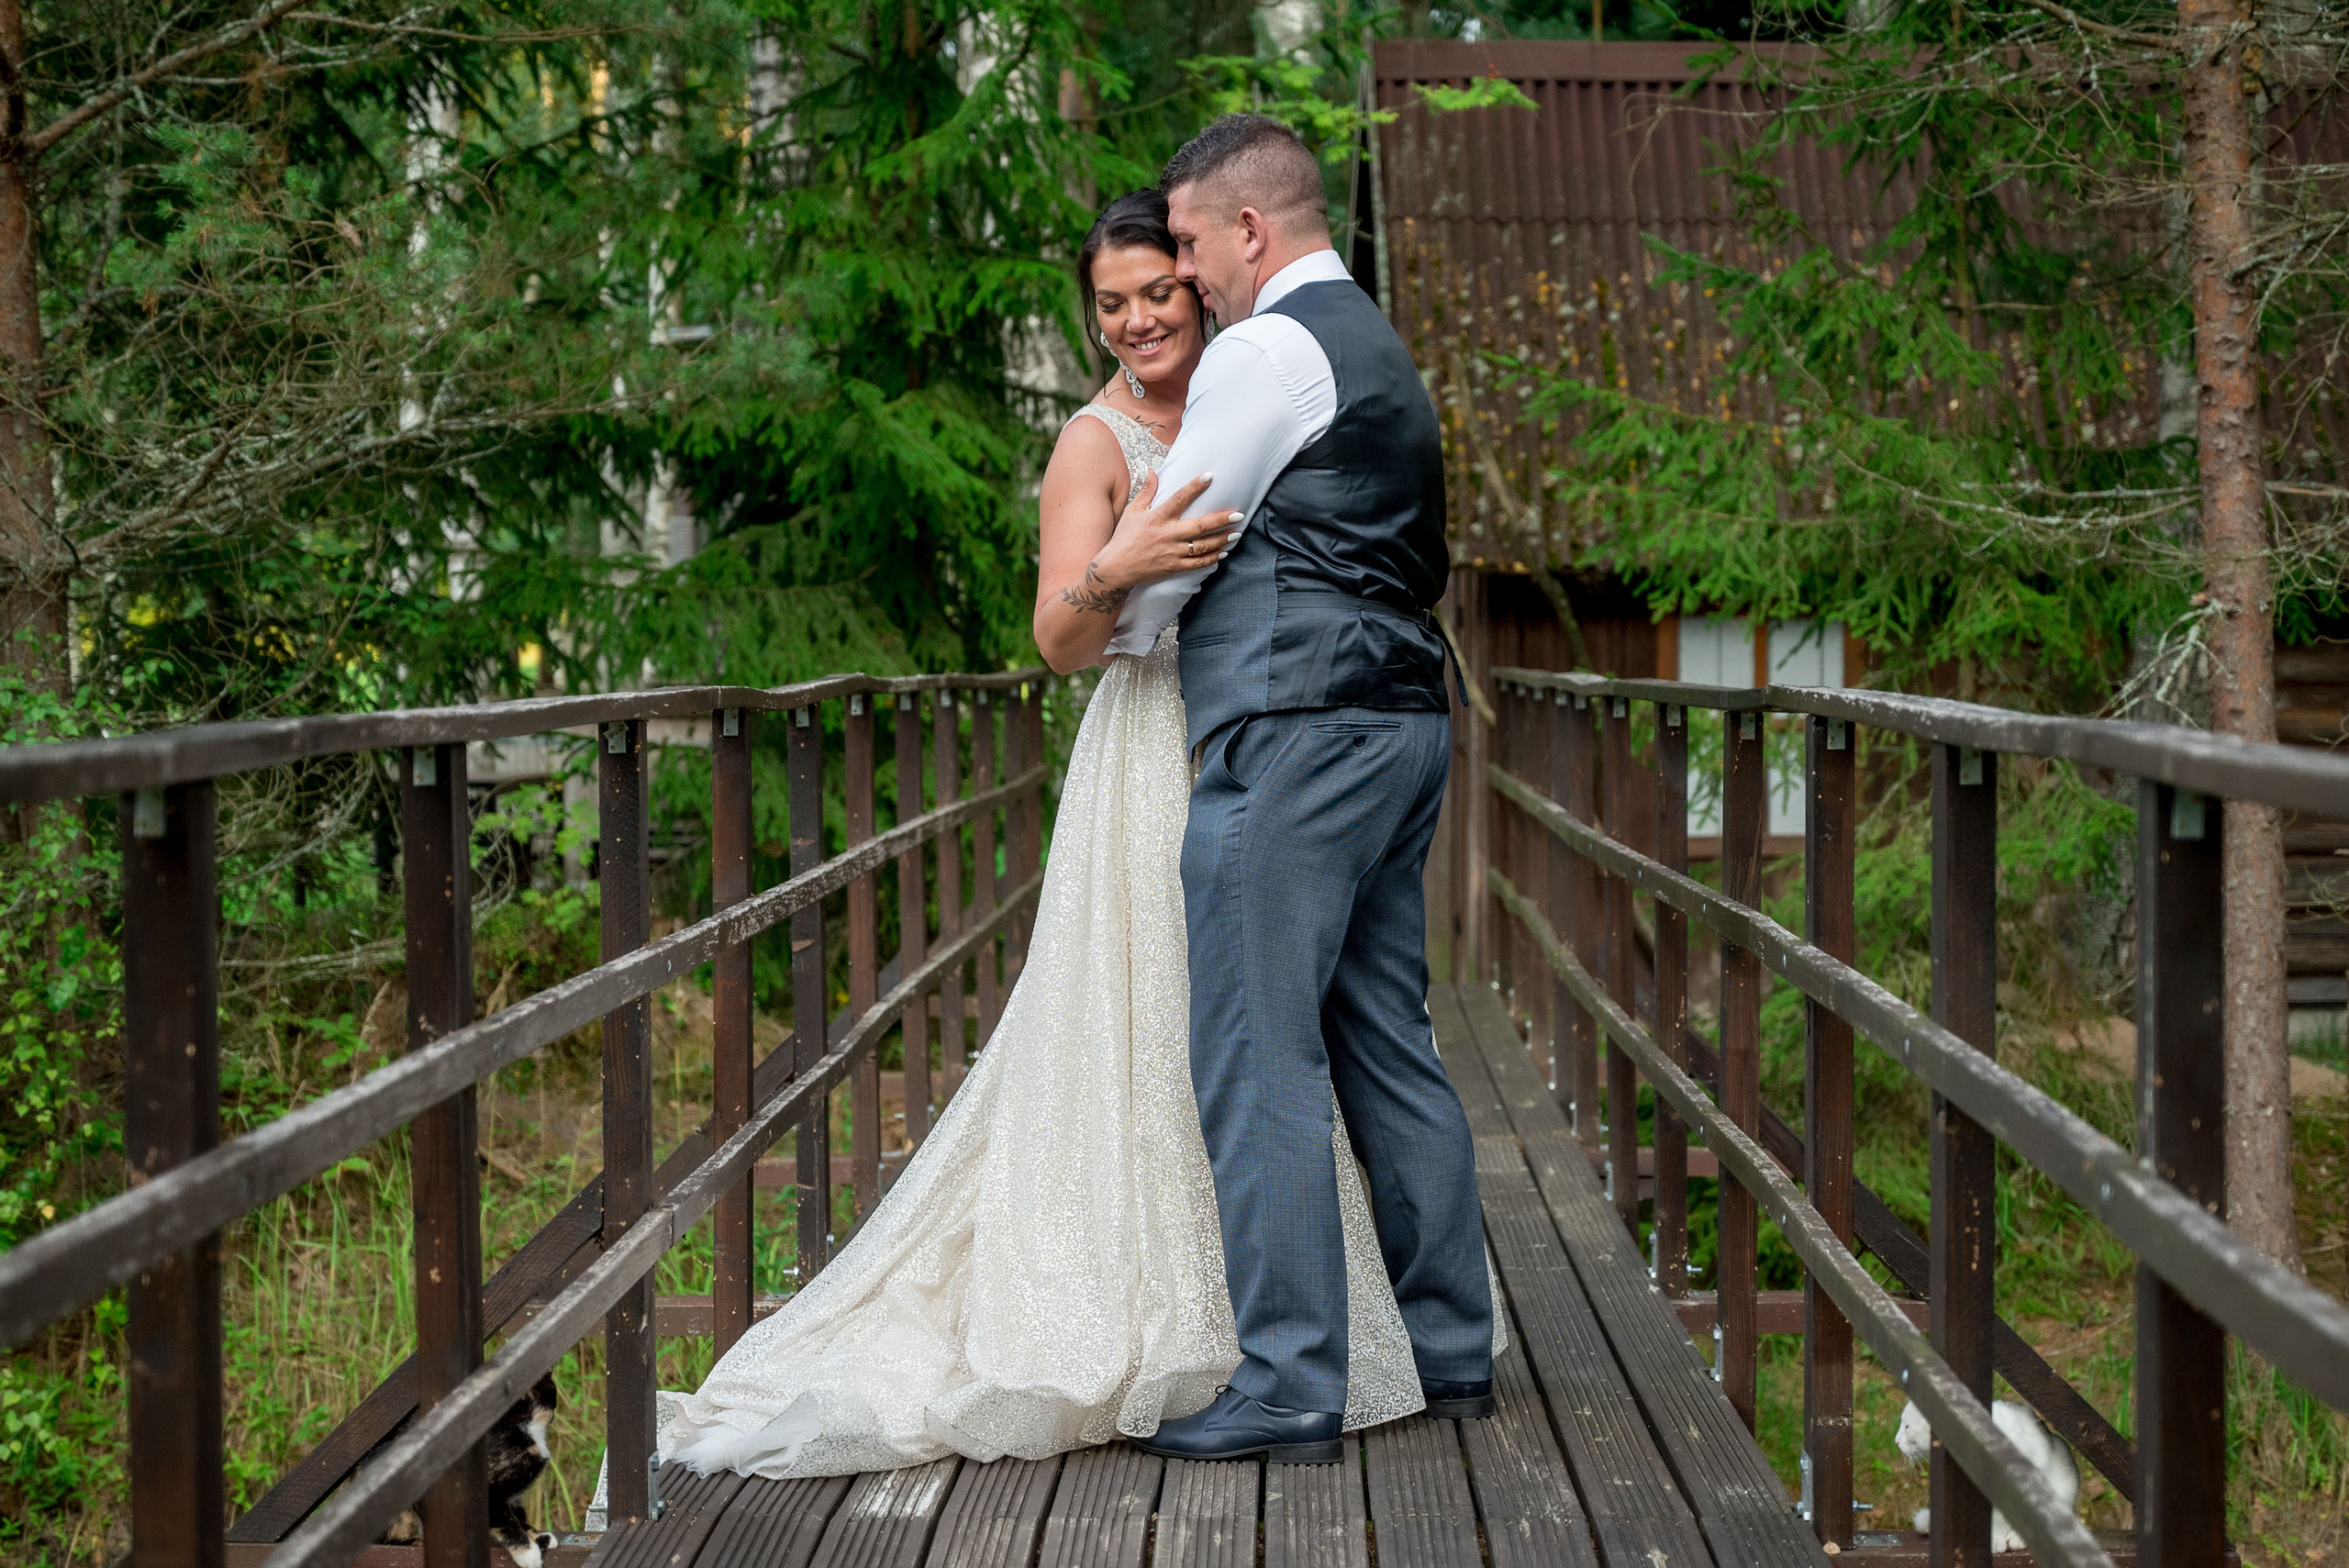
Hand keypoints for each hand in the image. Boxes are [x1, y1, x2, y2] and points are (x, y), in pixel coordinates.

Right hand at [1090, 471, 1242, 594]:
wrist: (1115, 568)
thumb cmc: (1124, 537)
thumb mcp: (1132, 511)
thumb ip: (1146, 491)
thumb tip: (1151, 470)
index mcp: (1157, 518)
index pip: (1179, 498)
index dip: (1195, 486)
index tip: (1210, 476)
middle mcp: (1167, 534)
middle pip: (1200, 526)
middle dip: (1221, 520)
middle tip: (1238, 515)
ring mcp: (1172, 553)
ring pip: (1203, 546)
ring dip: (1222, 539)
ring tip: (1236, 533)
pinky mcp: (1174, 567)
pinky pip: (1197, 563)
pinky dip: (1212, 558)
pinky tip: (1223, 553)